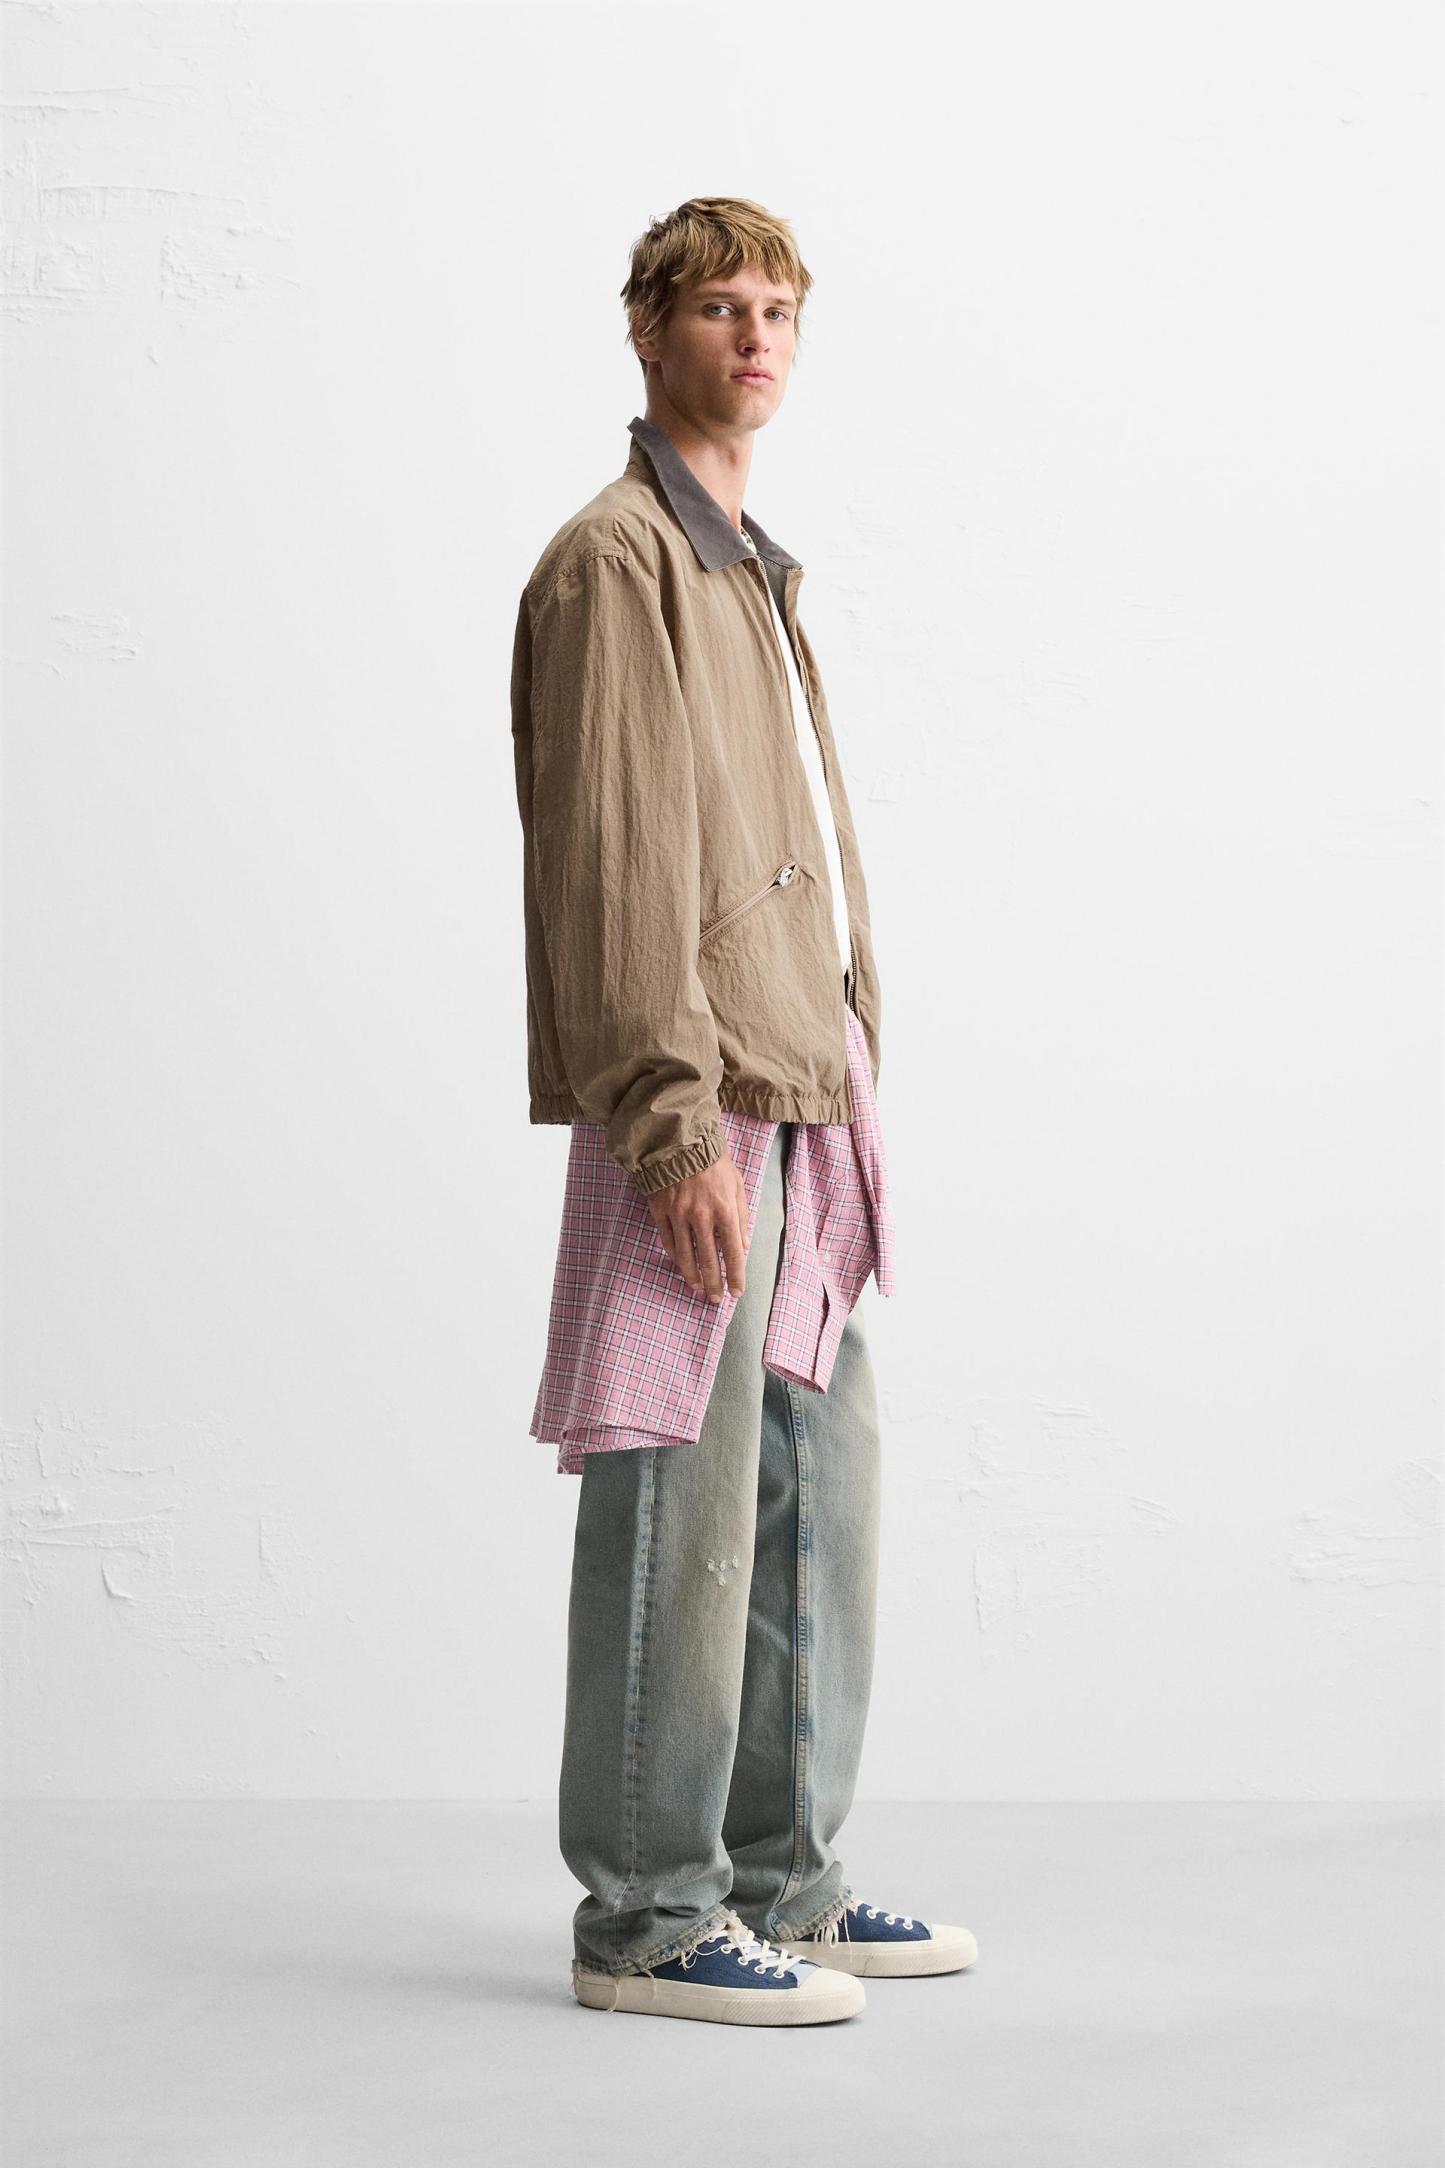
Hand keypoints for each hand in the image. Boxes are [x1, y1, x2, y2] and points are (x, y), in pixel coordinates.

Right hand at [645, 1149, 750, 1303]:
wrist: (679, 1141)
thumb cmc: (713, 1162)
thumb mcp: (737, 1185)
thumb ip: (742, 1217)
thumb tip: (743, 1247)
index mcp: (725, 1210)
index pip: (733, 1252)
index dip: (736, 1276)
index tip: (736, 1292)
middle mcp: (702, 1216)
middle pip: (709, 1260)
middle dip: (714, 1284)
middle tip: (715, 1299)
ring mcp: (678, 1215)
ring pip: (685, 1256)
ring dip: (692, 1276)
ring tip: (697, 1289)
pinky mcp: (660, 1211)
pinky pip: (668, 1241)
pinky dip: (675, 1257)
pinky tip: (681, 1266)